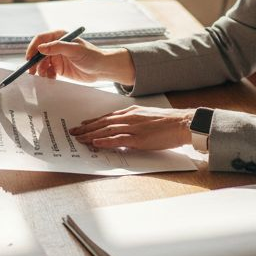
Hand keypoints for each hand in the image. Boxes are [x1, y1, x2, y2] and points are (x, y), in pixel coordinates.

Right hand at [24, 29, 135, 85]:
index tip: (29, 58)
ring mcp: (57, 57)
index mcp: (60, 36)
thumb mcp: (75, 50)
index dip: (33, 48)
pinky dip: (46, 76)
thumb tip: (40, 48)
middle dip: (34, 62)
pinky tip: (52, 78)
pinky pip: (48, 72)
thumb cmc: (92, 56)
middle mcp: (56, 46)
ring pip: (42, 63)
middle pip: (39, 53)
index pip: (41, 39)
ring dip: (40, 70)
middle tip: (32, 72)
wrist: (102, 69)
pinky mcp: (60, 68)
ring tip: (44, 76)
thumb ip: (58, 47)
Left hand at [68, 106, 192, 150]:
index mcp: (132, 112)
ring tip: (79, 139)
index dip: (93, 121)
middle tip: (74, 133)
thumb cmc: (168, 122)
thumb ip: (134, 121)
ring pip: (107, 130)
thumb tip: (124, 129)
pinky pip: (117, 139)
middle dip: (87, 128)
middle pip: (103, 122)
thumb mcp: (147, 117)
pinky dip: (105, 141)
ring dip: (91, 135)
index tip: (83, 125)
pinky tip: (95, 143)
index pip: (107, 117)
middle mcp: (129, 118)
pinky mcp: (138, 138)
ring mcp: (133, 128)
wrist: (181, 123)